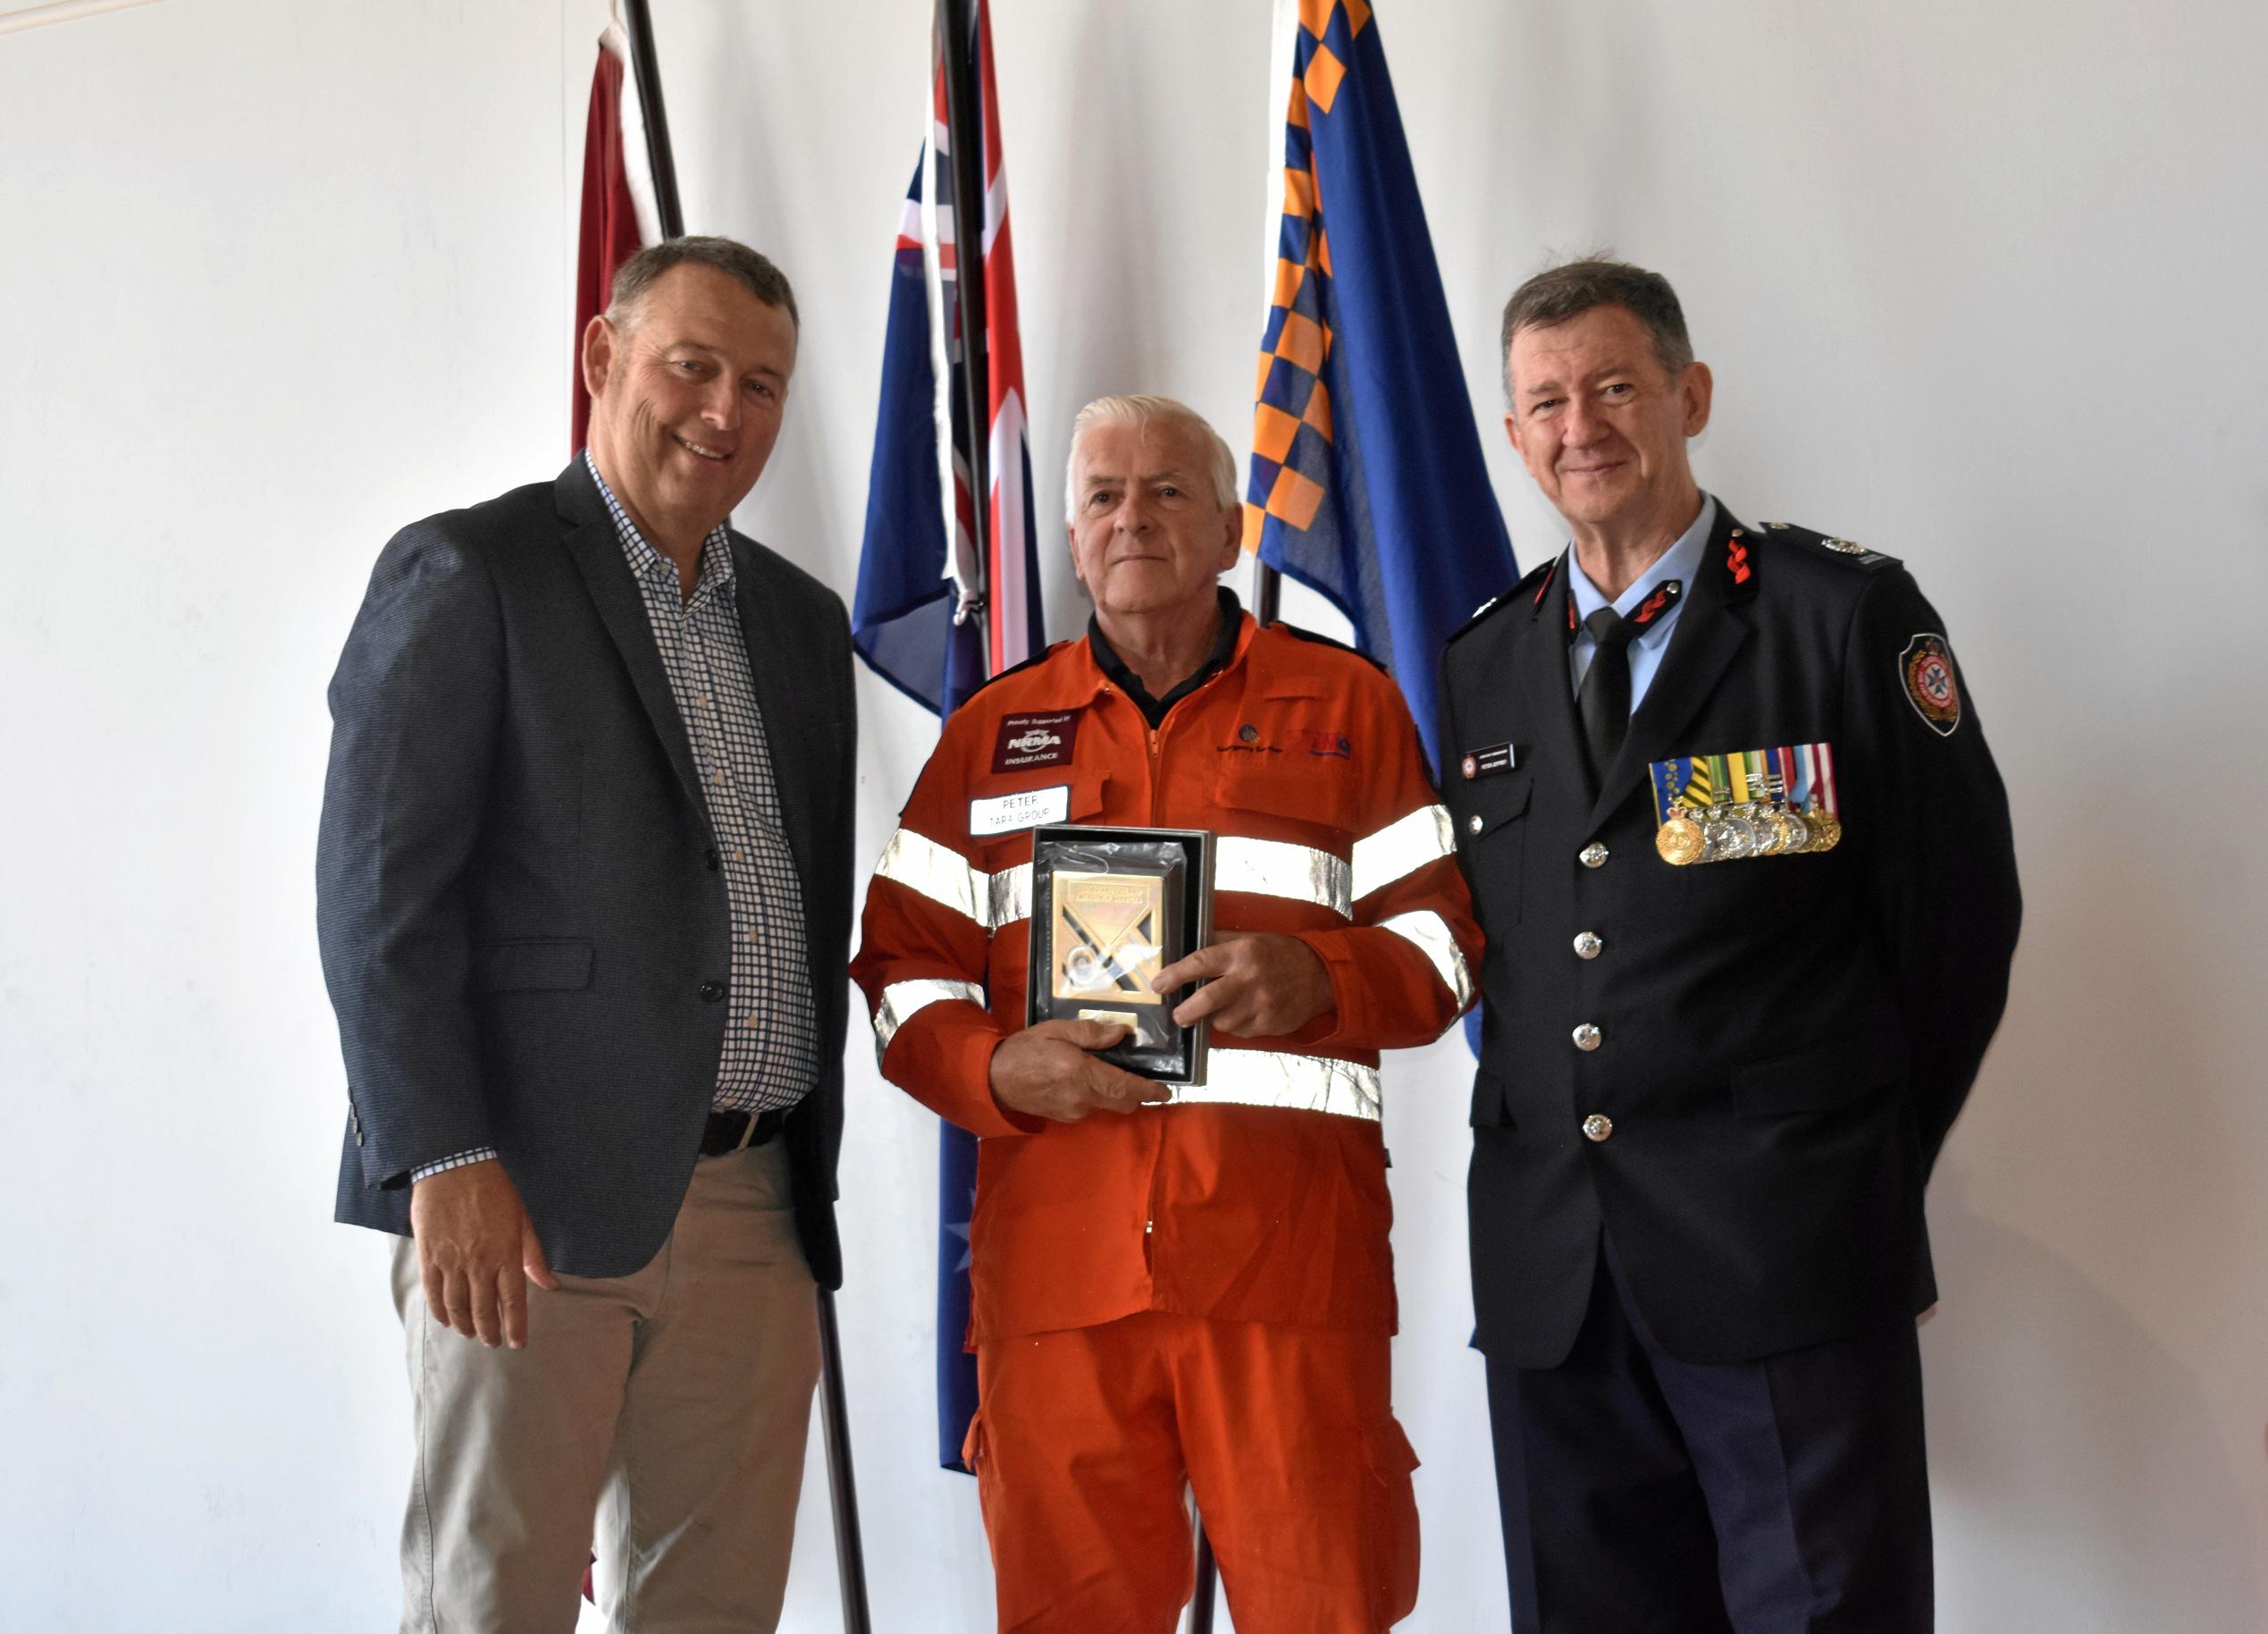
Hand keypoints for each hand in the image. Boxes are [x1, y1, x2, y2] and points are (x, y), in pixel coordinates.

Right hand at [409, 1160, 559, 1348]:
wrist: (454, 1167)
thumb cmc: (494, 1190)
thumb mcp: (522, 1220)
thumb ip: (534, 1256)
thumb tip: (551, 1284)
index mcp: (506, 1254)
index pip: (513, 1301)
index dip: (516, 1326)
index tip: (518, 1343)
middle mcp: (479, 1263)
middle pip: (484, 1310)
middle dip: (490, 1332)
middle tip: (494, 1343)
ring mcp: (451, 1261)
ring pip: (458, 1306)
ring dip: (466, 1325)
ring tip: (471, 1335)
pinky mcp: (429, 1256)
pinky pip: (433, 1292)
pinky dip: (440, 1311)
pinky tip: (447, 1321)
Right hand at [989, 1018, 1175, 1123]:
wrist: (992, 1079)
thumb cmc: (1024, 1050)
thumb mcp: (1057, 1031)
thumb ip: (1092, 1033)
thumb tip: (1122, 1033)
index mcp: (1083, 1076)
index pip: (1128, 1089)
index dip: (1151, 1091)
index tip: (1167, 1092)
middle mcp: (1083, 1099)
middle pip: (1124, 1103)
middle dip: (1137, 1094)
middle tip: (1144, 1077)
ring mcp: (1074, 1112)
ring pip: (1107, 1105)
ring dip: (1114, 1092)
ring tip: (1107, 1070)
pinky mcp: (1065, 1117)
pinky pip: (1090, 1107)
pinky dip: (1096, 1095)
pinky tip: (1085, 1078)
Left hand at [1152, 932, 1333, 1037]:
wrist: (1320, 975)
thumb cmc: (1280, 954)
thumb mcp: (1250, 939)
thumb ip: (1219, 943)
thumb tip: (1185, 949)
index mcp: (1242, 953)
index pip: (1200, 963)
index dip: (1174, 975)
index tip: (1158, 985)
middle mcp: (1250, 979)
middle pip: (1207, 1000)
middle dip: (1186, 1011)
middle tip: (1178, 1015)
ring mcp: (1261, 1005)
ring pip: (1222, 1022)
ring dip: (1213, 1019)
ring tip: (1220, 1010)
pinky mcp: (1269, 1024)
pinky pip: (1240, 1032)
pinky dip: (1234, 1026)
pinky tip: (1243, 1014)